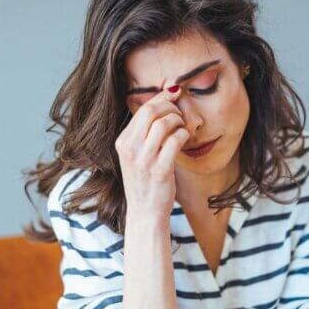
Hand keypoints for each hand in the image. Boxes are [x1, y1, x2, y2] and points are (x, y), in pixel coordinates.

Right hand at [115, 83, 189, 223]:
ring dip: (179, 121)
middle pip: (151, 112)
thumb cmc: (145, 181)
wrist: (145, 212)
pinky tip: (185, 139)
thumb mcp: (137, 155)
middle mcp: (130, 149)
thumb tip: (164, 101)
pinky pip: (175, 141)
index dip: (161, 99)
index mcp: (123, 142)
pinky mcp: (160, 170)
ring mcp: (144, 160)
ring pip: (164, 124)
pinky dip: (184, 135)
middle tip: (180, 114)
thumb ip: (145, 132)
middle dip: (170, 107)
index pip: (142, 109)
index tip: (174, 96)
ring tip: (183, 128)